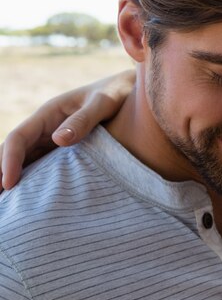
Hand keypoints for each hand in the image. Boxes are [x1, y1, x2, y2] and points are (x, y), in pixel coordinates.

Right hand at [0, 70, 135, 189]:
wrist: (130, 91)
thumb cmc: (116, 93)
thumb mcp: (102, 104)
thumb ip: (83, 120)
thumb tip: (59, 140)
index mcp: (49, 113)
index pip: (18, 139)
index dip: (8, 161)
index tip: (9, 184)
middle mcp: (46, 127)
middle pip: (13, 152)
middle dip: (1, 173)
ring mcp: (53, 139)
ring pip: (25, 161)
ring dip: (14, 179)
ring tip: (9, 208)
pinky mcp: (64, 150)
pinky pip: (43, 166)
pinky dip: (33, 181)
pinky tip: (32, 201)